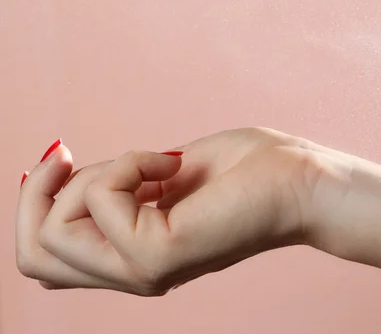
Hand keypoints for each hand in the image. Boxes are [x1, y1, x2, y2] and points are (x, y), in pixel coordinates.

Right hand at [15, 129, 353, 295]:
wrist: (301, 180)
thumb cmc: (247, 170)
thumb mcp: (161, 174)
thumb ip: (115, 185)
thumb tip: (60, 173)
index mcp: (132, 255)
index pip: (46, 258)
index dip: (33, 204)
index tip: (59, 157)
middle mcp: (132, 273)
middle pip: (33, 256)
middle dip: (38, 193)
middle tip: (70, 153)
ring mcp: (143, 270)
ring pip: (56, 230)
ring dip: (95, 174)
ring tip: (153, 161)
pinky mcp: (158, 254)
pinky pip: (103, 199)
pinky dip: (129, 164)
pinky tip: (172, 164)